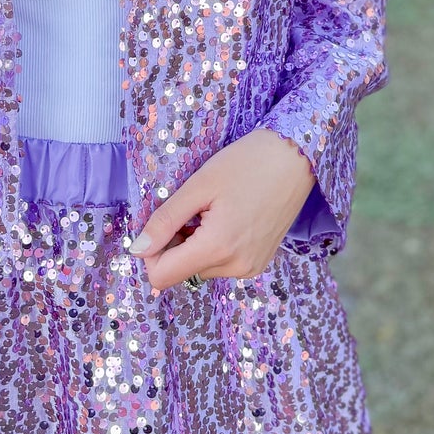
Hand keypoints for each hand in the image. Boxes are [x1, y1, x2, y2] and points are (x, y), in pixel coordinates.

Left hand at [127, 127, 316, 291]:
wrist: (297, 157)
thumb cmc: (247, 163)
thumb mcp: (199, 186)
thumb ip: (165, 220)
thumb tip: (137, 249)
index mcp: (217, 249)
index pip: (162, 277)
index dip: (151, 252)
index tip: (161, 223)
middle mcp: (236, 267)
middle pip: (181, 271)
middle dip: (176, 243)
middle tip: (193, 208)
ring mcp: (250, 268)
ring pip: (201, 267)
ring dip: (196, 243)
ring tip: (214, 209)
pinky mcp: (259, 263)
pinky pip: (221, 263)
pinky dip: (215, 245)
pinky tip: (228, 217)